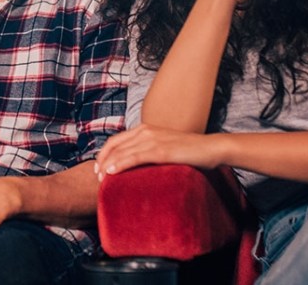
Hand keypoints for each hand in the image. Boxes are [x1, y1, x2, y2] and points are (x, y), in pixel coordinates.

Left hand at [93, 124, 222, 181]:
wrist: (211, 148)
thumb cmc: (189, 151)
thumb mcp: (164, 147)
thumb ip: (149, 151)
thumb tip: (136, 166)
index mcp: (145, 129)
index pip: (116, 140)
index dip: (104, 154)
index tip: (98, 167)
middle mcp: (146, 131)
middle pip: (115, 146)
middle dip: (103, 161)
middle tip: (97, 176)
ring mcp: (153, 140)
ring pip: (122, 152)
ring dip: (108, 165)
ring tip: (101, 179)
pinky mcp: (161, 150)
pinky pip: (135, 157)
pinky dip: (121, 164)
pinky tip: (112, 172)